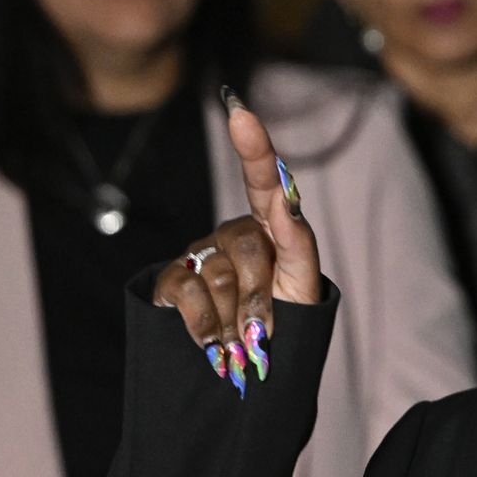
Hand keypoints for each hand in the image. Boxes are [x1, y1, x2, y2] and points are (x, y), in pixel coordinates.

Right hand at [154, 88, 320, 391]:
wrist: (251, 364)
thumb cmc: (287, 317)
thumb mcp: (305, 285)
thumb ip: (299, 243)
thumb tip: (285, 201)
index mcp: (271, 225)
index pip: (263, 180)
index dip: (254, 148)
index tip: (240, 112)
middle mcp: (233, 231)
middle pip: (247, 247)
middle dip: (262, 298)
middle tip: (265, 334)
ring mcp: (200, 253)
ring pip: (220, 277)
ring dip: (236, 321)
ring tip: (242, 344)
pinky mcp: (172, 278)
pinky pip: (188, 292)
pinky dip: (206, 327)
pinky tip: (213, 345)